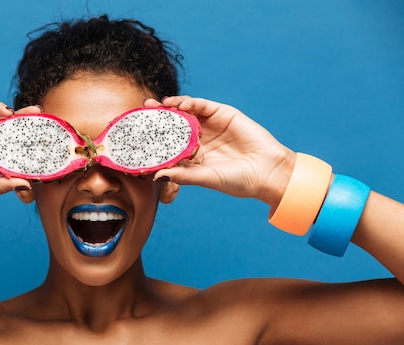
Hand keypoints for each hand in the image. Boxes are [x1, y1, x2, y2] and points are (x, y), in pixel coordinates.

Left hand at [145, 97, 295, 206]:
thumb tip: (156, 175)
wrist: (267, 171)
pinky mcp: (223, 114)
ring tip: (156, 106)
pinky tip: (177, 103)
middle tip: (140, 112)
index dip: (153, 140)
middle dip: (157, 119)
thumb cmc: (237, 181)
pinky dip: (189, 102)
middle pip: (173, 126)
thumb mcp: (205, 178)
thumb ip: (182, 176)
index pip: (168, 145)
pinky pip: (202, 105)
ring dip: (170, 107)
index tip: (136, 136)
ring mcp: (211, 126)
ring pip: (186, 113)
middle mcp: (200, 140)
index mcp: (193, 157)